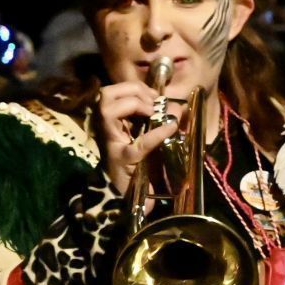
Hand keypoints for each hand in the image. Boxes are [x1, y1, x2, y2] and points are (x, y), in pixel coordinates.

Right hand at [97, 78, 185, 196]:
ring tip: (152, 113)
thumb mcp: (150, 138)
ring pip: (107, 109)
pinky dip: (157, 134)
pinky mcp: (123, 160)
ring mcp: (111, 143)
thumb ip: (161, 121)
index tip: (154, 96)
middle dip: (133, 91)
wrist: (132, 197)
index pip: (112, 92)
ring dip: (135, 104)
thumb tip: (178, 105)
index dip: (135, 87)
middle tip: (153, 103)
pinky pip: (140, 143)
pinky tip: (171, 128)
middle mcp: (107, 129)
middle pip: (105, 94)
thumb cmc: (141, 166)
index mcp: (113, 122)